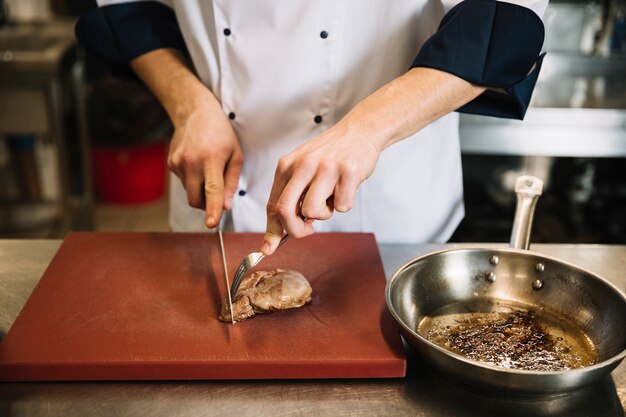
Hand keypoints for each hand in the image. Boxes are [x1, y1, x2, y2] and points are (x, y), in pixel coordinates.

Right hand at [168, 102, 242, 227]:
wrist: (195, 113)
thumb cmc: (221, 134)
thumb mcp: (236, 155)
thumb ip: (231, 182)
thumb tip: (226, 206)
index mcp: (211, 159)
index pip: (212, 189)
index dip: (213, 208)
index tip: (211, 223)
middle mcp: (191, 162)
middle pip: (196, 199)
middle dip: (207, 204)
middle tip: (217, 194)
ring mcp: (178, 163)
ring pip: (189, 193)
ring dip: (200, 190)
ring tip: (208, 170)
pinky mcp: (170, 164)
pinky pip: (183, 183)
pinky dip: (193, 180)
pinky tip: (198, 164)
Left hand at [262, 123, 381, 254]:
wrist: (359, 131)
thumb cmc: (330, 155)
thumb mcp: (302, 168)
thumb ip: (291, 195)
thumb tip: (280, 231)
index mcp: (287, 165)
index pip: (272, 205)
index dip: (271, 231)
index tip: (269, 248)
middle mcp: (303, 165)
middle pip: (285, 211)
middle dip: (295, 230)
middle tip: (308, 230)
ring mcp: (325, 168)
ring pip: (313, 212)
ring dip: (324, 214)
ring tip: (331, 197)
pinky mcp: (348, 172)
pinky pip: (341, 207)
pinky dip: (344, 204)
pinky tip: (347, 187)